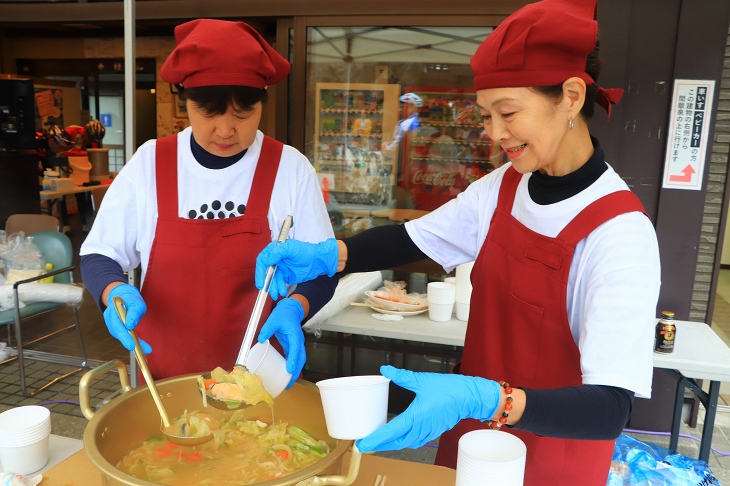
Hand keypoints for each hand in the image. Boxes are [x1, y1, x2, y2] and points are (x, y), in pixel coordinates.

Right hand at [103, 284, 151, 352]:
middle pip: (118, 334)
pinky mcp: (116, 329)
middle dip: (131, 343)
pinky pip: (124, 336)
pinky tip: (140, 346)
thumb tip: (130, 325)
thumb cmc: (131, 300)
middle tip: (144, 350)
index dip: (124, 337)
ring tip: (146, 349)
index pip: (117, 326)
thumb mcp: (136, 303)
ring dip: (133, 343)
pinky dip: (132, 341)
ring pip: (121, 336)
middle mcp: (110, 319)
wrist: (124, 297)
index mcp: (113, 311)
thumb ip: (134, 313)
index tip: (132, 345)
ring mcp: (112, 325)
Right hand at [255, 238, 338, 299]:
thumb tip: (265, 260)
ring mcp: (280, 268)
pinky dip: (279, 287)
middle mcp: (276, 259)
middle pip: (266, 271)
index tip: (261, 280)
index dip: (260, 271)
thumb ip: (277, 253)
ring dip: (273, 286)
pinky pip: (279, 283)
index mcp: (275, 250)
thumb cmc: (306, 251)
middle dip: (266, 281)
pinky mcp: (286, 275)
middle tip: (265, 289)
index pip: (263, 260)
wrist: (318, 261)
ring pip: (272, 279)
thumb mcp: (291, 249)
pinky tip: (282, 291)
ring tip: (277, 293)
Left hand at [257, 298, 305, 388]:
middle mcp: (298, 342)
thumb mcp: (274, 319)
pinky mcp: (293, 346)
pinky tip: (286, 373)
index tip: (290, 370)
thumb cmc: (283, 314)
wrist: (291, 309)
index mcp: (295, 336)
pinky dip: (292, 366)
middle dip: (296, 371)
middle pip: (300, 359)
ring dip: (295, 371)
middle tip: (289, 383)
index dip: (293, 360)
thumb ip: (267, 329)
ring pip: (299, 360)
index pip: (296, 350)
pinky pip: (294, 358)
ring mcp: (297, 344)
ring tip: (288, 383)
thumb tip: (260, 339)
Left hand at [355, 365, 500, 452]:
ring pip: (405, 443)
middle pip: (395, 442)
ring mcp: (428, 431)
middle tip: (365, 444)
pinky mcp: (433, 431)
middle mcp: (421, 428)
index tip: (363, 444)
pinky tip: (399, 437)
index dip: (375, 439)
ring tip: (378, 441)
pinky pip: (415, 441)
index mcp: (416, 417)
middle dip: (379, 445)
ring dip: (391, 444)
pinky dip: (403, 441)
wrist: (469, 397)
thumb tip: (386, 370)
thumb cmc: (449, 389)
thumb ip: (402, 376)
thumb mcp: (421, 380)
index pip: (390, 432)